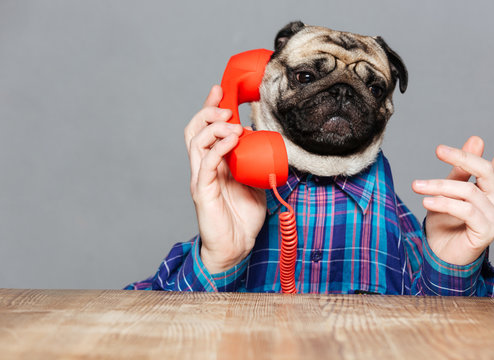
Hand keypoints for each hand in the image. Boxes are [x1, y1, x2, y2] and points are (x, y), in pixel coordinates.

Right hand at [184, 85, 266, 272]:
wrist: (236, 246)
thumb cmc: (242, 216)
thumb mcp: (255, 182)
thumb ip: (256, 163)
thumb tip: (268, 143)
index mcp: (215, 163)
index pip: (206, 129)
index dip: (210, 108)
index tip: (220, 90)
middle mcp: (204, 167)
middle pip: (195, 129)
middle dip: (208, 112)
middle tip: (227, 108)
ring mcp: (201, 177)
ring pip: (196, 141)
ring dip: (215, 127)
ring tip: (234, 125)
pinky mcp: (202, 190)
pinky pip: (206, 163)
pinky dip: (219, 147)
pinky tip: (233, 140)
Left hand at [412, 110, 493, 264]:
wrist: (440, 255)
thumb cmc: (445, 222)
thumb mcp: (448, 190)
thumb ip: (460, 169)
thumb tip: (477, 139)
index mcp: (491, 187)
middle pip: (486, 169)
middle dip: (462, 157)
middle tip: (438, 150)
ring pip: (469, 190)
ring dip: (439, 186)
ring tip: (417, 186)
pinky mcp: (487, 230)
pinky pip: (465, 210)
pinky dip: (443, 203)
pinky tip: (427, 202)